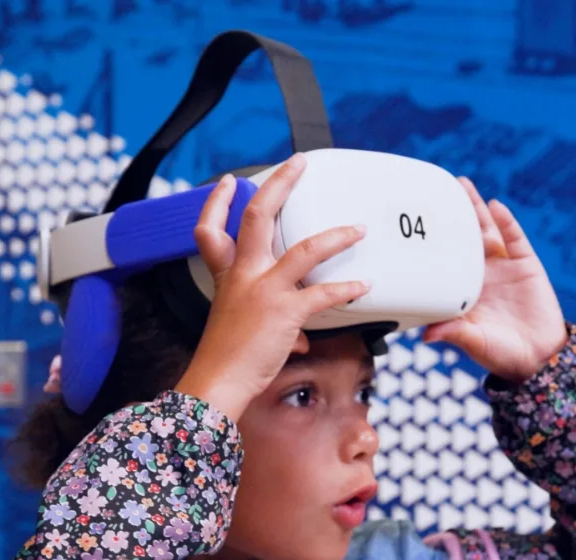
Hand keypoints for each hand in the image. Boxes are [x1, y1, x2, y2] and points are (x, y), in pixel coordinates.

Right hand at [175, 153, 369, 420]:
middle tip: (298, 163)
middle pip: (258, 216)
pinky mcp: (284, 311)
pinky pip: (322, 293)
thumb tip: (299, 337)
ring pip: (304, 250)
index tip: (228, 183)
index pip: (211, 229)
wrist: (219, 380)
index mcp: (227, 276)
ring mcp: (264, 290)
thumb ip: (271, 322)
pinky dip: (346, 289)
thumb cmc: (227, 360)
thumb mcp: (238, 327)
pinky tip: (364, 287)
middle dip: (280, 184)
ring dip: (336, 237)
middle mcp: (244, 275)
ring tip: (358, 229)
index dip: (217, 201)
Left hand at [422, 177, 567, 383]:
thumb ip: (452, 333)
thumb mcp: (473, 342)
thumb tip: (426, 336)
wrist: (539, 357)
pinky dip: (506, 222)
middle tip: (437, 190)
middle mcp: (480, 275)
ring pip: (487, 232)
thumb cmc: (500, 354)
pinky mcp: (526, 265)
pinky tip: (496, 207)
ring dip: (476, 210)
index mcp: (462, 291)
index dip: (432, 244)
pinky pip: (515, 239)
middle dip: (452, 215)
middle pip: (463, 238)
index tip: (415, 225)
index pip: (444, 262)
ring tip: (462, 186)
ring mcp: (503, 268)